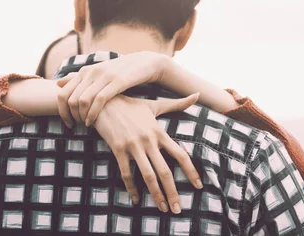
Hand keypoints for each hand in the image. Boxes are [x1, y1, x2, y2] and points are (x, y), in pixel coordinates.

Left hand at [56, 51, 169, 127]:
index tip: (68, 122)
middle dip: (71, 116)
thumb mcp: (97, 73)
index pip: (62, 93)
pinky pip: (99, 100)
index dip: (61, 111)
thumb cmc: (119, 72)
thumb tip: (57, 83)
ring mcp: (103, 76)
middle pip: (70, 99)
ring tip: (85, 125)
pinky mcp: (117, 81)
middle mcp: (91, 72)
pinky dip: (92, 114)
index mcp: (84, 71)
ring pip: (82, 100)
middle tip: (76, 126)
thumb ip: (77, 78)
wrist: (144, 63)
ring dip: (81, 117)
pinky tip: (92, 123)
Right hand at [93, 93, 202, 213]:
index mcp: (159, 132)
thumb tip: (198, 94)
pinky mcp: (118, 149)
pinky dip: (131, 188)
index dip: (191, 171)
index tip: (198, 185)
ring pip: (148, 175)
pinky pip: (126, 173)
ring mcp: (133, 146)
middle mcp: (148, 141)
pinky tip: (136, 199)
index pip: (180, 155)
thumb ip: (178, 103)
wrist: (104, 101)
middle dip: (173, 192)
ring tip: (162, 208)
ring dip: (156, 194)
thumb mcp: (155, 104)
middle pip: (165, 171)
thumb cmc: (131, 104)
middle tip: (178, 209)